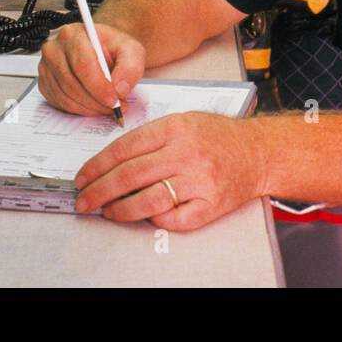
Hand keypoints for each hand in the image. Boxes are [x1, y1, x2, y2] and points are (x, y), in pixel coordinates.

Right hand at [38, 22, 145, 116]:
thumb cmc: (112, 48)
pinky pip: (60, 103)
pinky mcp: (45, 83)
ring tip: (107, 107)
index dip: (99, 86)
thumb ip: (131, 66)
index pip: (82, 64)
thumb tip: (119, 88)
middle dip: (97, 101)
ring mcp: (46, 67)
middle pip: (72, 83)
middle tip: (115, 107)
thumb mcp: (132, 50)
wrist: (102, 50)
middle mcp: (54, 49)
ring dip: (90, 107)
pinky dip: (79, 109)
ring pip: (66, 96)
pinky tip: (93, 105)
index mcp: (73, 34)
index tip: (114, 99)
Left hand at [73, 113, 265, 230]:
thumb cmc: (218, 136)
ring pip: (149, 199)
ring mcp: (200, 180)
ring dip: (121, 209)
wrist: (258, 152)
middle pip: (131, 175)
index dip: (98, 165)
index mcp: (176, 127)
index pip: (125, 148)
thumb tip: (110, 162)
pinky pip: (176, 219)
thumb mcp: (184, 121)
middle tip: (84, 200)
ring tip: (107, 211)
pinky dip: (156, 219)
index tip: (82, 177)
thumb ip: (151, 137)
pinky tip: (146, 216)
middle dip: (100, 190)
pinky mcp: (212, 204)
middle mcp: (187, 152)